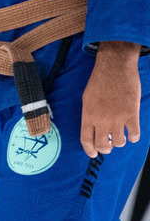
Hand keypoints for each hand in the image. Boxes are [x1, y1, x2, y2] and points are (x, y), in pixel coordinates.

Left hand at [81, 41, 141, 157]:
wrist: (115, 67)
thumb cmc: (99, 80)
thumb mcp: (87, 97)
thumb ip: (90, 114)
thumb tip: (95, 129)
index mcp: (88, 113)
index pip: (86, 139)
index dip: (89, 150)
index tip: (93, 154)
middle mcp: (101, 118)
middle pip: (103, 145)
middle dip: (106, 148)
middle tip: (109, 145)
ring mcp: (117, 118)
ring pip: (119, 142)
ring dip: (120, 141)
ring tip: (120, 135)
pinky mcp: (132, 115)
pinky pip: (134, 135)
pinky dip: (133, 137)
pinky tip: (131, 132)